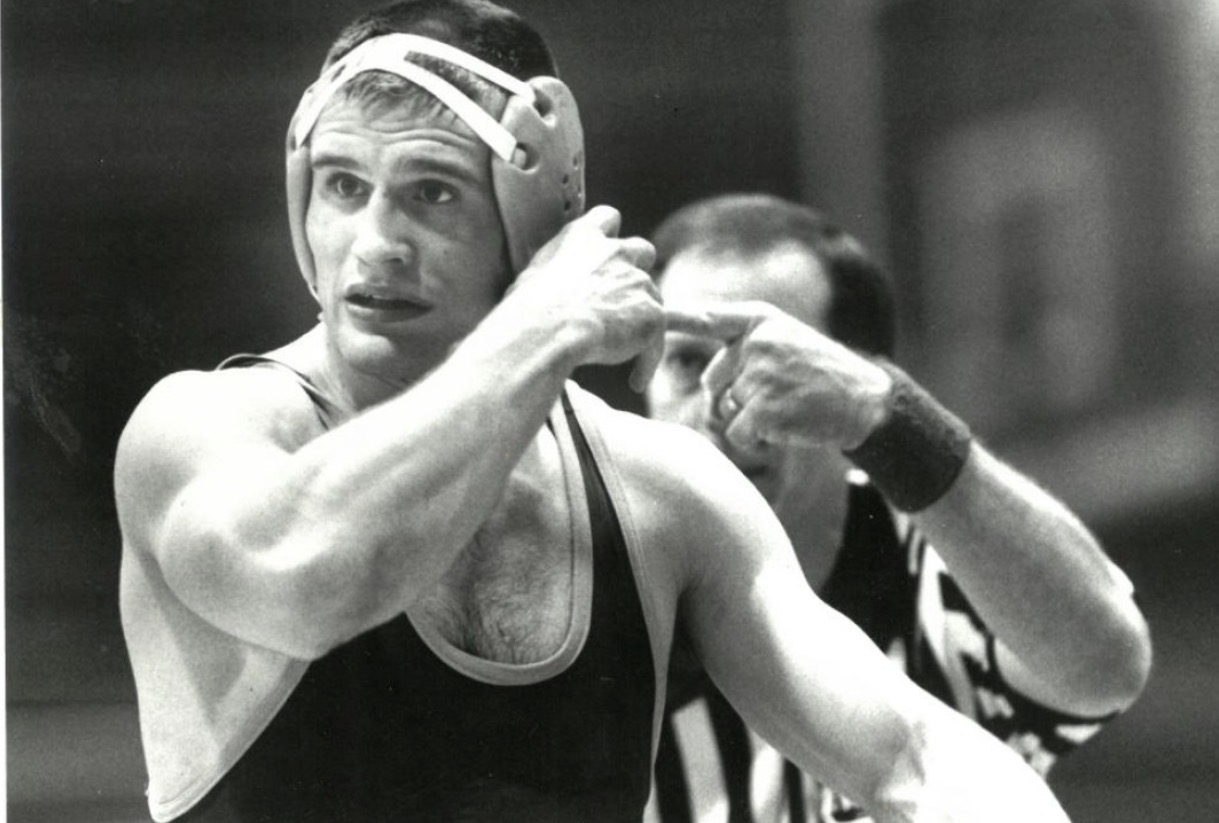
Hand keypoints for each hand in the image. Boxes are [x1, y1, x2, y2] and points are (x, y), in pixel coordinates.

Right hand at [509, 206, 662, 390]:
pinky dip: (647, 361)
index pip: (606, 217)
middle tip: (625, 298)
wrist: (545, 331)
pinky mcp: (653, 314)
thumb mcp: (531, 281)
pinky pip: (654, 342)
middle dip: (638, 270)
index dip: (610, 233)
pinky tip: (635, 382)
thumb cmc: (525, 311)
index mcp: (581, 238)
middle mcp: (614, 253)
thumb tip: (540, 297)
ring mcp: (638, 282)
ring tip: (627, 354)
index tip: (610, 247)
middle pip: (642, 250)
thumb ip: (548, 277)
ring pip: (653, 299)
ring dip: (641, 322)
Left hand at [664, 301, 890, 449]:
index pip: (708, 318)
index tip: (652, 316)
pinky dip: (755, 441)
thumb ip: (745, 346)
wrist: (864, 400)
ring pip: (725, 411)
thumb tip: (706, 381)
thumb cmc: (820, 374)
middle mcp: (756, 342)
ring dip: (748, 421)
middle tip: (775, 398)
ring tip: (785, 410)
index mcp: (760, 321)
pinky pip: (736, 434)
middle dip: (732, 399)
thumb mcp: (786, 341)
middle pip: (712, 382)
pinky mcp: (764, 408)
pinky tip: (784, 429)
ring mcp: (760, 374)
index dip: (675, 319)